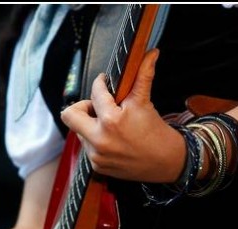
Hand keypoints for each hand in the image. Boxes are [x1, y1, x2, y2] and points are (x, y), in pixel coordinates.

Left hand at [60, 49, 185, 182]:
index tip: (105, 83)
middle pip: (69, 115)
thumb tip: (151, 52)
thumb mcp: (146, 103)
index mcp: (112, 121)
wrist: (168, 163)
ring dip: (91, 125)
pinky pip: (87, 147)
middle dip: (81, 107)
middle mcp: (101, 140)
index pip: (95, 93)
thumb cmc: (157, 132)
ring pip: (79, 132)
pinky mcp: (98, 166)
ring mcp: (97, 155)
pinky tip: (114, 141)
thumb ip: (143, 76)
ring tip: (110, 125)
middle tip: (97, 107)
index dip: (100, 83)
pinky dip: (97, 141)